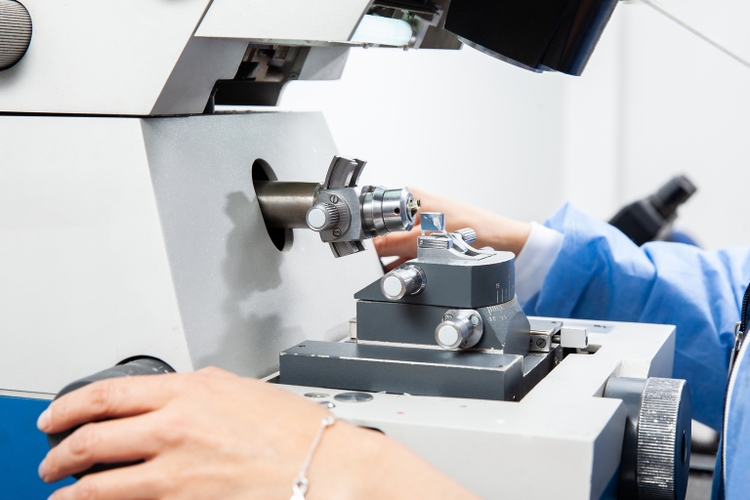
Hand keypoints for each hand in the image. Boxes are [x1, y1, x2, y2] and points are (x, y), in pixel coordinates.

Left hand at [38, 368, 476, 499]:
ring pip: (99, 475)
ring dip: (71, 483)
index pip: (110, 391)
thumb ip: (199, 391)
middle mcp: (177, 420)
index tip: (59, 414)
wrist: (324, 464)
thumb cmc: (296, 430)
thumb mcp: (242, 390)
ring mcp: (177, 463)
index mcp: (193, 387)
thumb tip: (170, 398)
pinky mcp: (182, 497)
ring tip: (62, 487)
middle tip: (51, 456)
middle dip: (61, 447)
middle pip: (94, 431)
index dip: (72, 405)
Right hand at [374, 188, 530, 269]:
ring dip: (391, 256)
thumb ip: (392, 244)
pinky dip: (403, 260)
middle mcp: (413, 206)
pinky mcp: (429, 237)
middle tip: (371, 264)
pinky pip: (408, 249)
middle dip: (379, 248)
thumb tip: (368, 249)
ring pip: (395, 241)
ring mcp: (421, 222)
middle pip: (383, 229)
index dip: (366, 232)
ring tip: (386, 269)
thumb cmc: (475, 229)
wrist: (502, 242)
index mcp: (409, 196)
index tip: (360, 250)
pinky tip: (399, 271)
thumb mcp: (424, 239)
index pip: (376, 213)